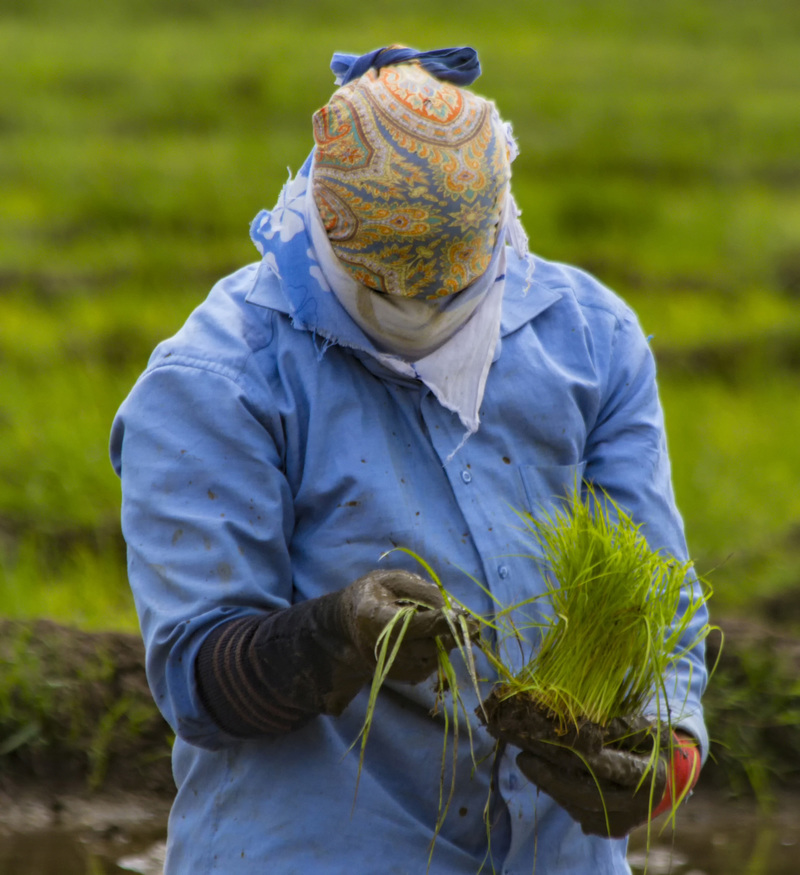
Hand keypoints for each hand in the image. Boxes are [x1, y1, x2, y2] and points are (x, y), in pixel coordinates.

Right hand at [339, 569, 470, 684]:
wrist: (351, 622)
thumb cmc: (377, 593)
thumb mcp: (395, 580)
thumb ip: (423, 592)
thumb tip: (456, 609)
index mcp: (371, 617)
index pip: (407, 625)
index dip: (436, 621)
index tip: (461, 615)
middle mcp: (378, 648)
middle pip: (422, 647)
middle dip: (450, 635)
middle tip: (472, 625)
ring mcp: (388, 666)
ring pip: (430, 659)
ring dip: (446, 643)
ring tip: (445, 625)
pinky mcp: (400, 677)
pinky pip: (429, 666)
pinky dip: (438, 651)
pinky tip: (434, 637)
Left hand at [513, 716, 671, 837]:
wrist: (661, 770)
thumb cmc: (646, 738)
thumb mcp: (639, 723)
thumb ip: (616, 723)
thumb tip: (578, 715)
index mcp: (649, 777)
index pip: (603, 765)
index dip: (570, 752)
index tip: (541, 739)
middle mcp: (636, 806)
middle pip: (585, 792)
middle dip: (550, 775)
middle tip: (522, 756)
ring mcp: (622, 821)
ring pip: (577, 805)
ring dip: (548, 783)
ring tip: (526, 760)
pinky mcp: (608, 828)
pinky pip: (575, 811)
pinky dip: (556, 792)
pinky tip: (540, 773)